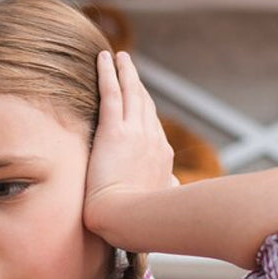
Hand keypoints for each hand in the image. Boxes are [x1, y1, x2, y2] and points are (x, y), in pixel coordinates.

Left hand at [84, 50, 175, 247]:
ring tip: (118, 57)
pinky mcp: (114, 131)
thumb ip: (165, 192)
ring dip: (125, 72)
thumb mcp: (159, 204)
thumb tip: (173, 188)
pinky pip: (111, 94)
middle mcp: (152, 140)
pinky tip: (104, 58)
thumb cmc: (139, 221)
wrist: (128, 220)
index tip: (140, 100)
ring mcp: (135, 133)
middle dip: (137, 85)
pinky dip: (109, 74)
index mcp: (161, 158)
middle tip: (129, 68)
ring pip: (131, 93)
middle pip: (145, 104)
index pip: (153, 127)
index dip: (146, 111)